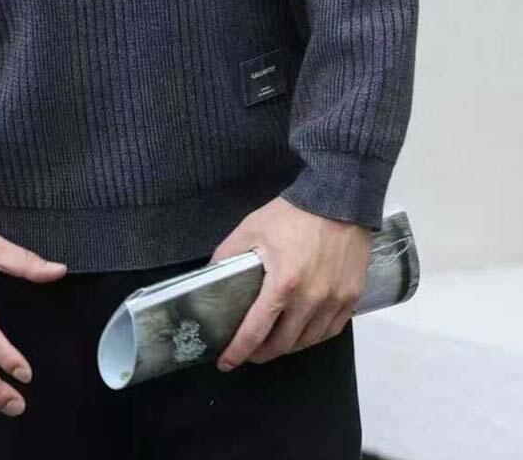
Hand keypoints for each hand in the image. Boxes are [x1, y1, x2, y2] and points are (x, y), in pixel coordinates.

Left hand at [209, 197, 370, 369]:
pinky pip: (331, 330)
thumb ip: (227, 254)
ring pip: (308, 341)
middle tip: (248, 352)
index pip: (256, 330)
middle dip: (261, 353)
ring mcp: (335, 301)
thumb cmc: (293, 214)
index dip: (238, 351)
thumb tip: (209, 276)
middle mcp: (311, 299)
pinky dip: (313, 337)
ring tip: (272, 343)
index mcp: (283, 284)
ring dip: (287, 347)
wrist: (339, 200)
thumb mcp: (251, 228)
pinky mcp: (352, 297)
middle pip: (283, 344)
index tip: (226, 362)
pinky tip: (301, 332)